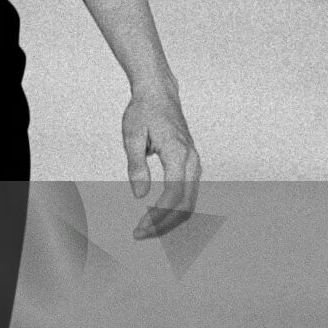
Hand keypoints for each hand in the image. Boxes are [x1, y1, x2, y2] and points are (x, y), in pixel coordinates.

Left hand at [122, 79, 200, 238]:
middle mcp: (191, 160)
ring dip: (170, 219)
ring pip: (190, 202)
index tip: (140, 227)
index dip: (157, 215)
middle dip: (164, 224)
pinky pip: (188, 194)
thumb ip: (136, 165)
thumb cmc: (143, 112)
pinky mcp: (191, 165)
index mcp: (177, 152)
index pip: (174, 194)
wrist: (159, 94)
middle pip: (186, 204)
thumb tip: (140, 195)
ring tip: (146, 229)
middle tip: (140, 234)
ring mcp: (194, 163)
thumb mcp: (132, 135)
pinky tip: (158, 217)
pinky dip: (175, 210)